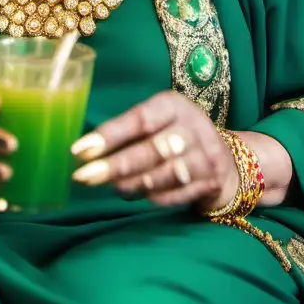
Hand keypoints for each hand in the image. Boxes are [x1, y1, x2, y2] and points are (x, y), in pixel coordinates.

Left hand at [69, 91, 238, 211]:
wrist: (225, 159)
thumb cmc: (175, 135)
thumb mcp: (157, 121)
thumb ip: (127, 132)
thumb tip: (84, 152)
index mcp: (174, 106)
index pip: (139, 119)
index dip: (109, 136)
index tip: (79, 151)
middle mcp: (193, 127)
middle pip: (152, 150)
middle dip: (115, 166)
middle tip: (83, 177)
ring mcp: (206, 156)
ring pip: (165, 174)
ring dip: (133, 184)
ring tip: (112, 187)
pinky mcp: (211, 182)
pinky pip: (177, 194)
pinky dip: (154, 197)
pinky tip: (137, 195)